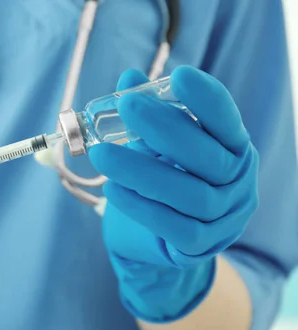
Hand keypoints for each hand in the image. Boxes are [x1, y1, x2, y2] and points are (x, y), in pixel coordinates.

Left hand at [89, 66, 258, 322]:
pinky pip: (174, 227)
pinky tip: (113, 190)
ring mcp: (223, 216)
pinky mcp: (200, 245)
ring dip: (142, 172)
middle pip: (208, 156)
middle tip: (128, 106)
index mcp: (231, 146)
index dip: (206, 99)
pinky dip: (141, 207)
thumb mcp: (157, 146)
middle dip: (166, 128)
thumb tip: (128, 79)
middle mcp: (236, 180)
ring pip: (189, 194)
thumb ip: (147, 115)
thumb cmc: (164, 179)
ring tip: (101, 155)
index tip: (179, 75)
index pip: (226, 120)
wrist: (161, 239)